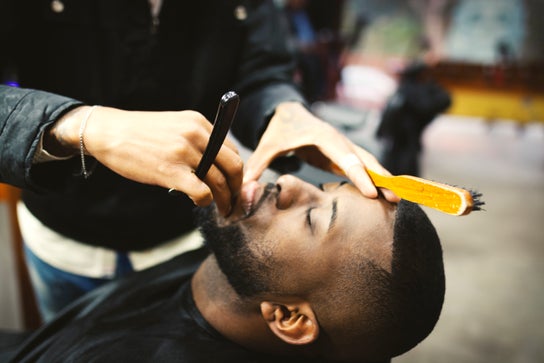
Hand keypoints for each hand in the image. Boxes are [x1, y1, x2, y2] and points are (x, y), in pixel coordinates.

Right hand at [47, 106, 242, 214]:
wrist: (108, 132)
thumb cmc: (140, 133)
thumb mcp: (175, 126)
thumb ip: (197, 141)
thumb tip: (214, 166)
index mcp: (200, 123)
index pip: (232, 150)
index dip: (237, 172)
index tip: (234, 185)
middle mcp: (197, 134)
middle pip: (234, 166)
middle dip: (238, 188)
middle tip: (234, 201)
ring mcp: (185, 152)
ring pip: (219, 182)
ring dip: (225, 200)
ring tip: (223, 209)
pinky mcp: (171, 170)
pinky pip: (202, 192)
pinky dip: (205, 201)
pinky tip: (198, 201)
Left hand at [243, 102, 398, 201]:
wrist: (288, 112)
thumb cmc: (279, 129)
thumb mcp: (267, 146)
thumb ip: (256, 167)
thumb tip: (244, 192)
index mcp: (323, 136)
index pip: (344, 156)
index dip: (358, 173)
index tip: (371, 192)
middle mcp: (339, 141)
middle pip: (365, 159)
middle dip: (382, 178)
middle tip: (398, 198)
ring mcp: (344, 148)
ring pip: (369, 164)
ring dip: (383, 180)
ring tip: (399, 200)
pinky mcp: (343, 156)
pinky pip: (363, 169)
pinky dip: (375, 181)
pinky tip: (385, 197)